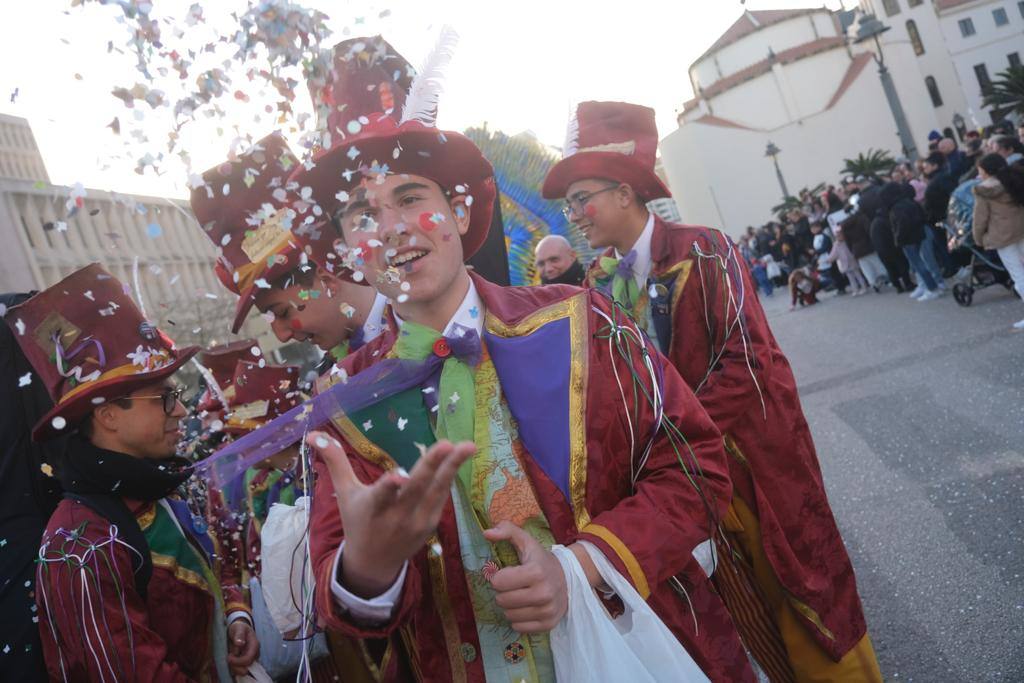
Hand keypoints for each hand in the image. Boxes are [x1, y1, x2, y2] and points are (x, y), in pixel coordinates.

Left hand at [226, 619, 258, 675]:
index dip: (238, 661)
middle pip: (246, 668)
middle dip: (235, 666)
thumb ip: (239, 635)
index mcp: (254, 646)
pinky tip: (230, 661)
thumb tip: (240, 643)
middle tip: (228, 657)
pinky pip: (240, 670)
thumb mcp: (239, 628)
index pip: (248, 659)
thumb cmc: (239, 628)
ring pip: (243, 671)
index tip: (229, 657)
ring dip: (234, 668)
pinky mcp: (245, 662)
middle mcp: (254, 654)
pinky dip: (234, 668)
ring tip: (229, 658)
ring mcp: (250, 659)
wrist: (238, 629)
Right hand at [307, 431, 474, 597]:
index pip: (380, 496)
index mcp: (371, 509)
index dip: (389, 486)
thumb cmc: (357, 521)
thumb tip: (313, 433)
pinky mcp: (431, 525)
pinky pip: (441, 497)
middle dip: (431, 466)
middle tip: (447, 444)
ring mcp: (417, 522)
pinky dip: (450, 478)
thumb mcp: (344, 493)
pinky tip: (460, 457)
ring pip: (436, 492)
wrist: (374, 563)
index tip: (398, 477)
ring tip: (468, 446)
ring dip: (453, 468)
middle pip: (415, 489)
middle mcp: (396, 517)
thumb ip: (334, 461)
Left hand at [483, 521, 567, 633]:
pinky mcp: (548, 625)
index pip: (499, 582)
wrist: (569, 578)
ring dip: (509, 607)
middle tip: (512, 587)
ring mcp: (547, 611)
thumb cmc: (541, 560)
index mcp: (536, 572)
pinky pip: (519, 628)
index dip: (498, 578)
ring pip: (509, 616)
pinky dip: (518, 619)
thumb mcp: (526, 541)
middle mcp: (543, 593)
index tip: (506, 574)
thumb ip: (506, 531)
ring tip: (519, 597)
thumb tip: (486, 533)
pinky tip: (525, 608)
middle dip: (502, 593)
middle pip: (502, 601)